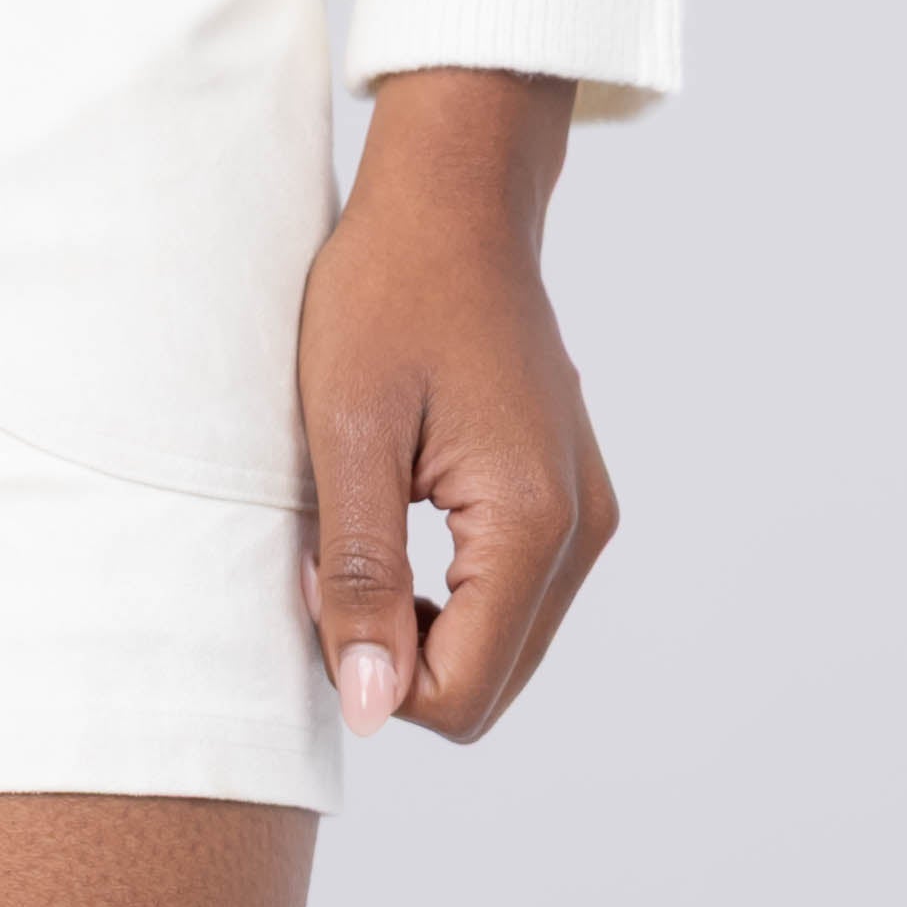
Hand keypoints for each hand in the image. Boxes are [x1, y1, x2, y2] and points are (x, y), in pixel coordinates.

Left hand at [297, 67, 616, 742]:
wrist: (452, 199)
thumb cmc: (387, 293)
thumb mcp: (348, 431)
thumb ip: (363, 573)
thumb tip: (372, 707)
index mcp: (534, 524)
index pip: (459, 695)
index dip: (370, 666)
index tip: (321, 574)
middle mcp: (581, 533)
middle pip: (488, 685)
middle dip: (399, 653)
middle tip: (333, 556)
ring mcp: (585, 516)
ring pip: (501, 646)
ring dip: (422, 621)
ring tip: (362, 525)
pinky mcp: (571, 498)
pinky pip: (512, 595)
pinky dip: (450, 588)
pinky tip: (400, 514)